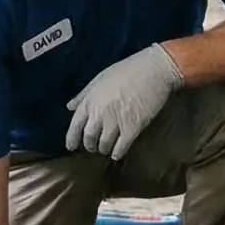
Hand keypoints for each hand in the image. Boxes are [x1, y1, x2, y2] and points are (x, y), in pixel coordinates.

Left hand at [64, 43, 183, 160]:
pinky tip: (117, 154)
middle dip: (90, 145)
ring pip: (104, 144)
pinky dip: (117, 153)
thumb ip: (84, 94)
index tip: (70, 147)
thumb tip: (70, 107)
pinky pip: (121, 147)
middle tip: (93, 147)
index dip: (71, 138)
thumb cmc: (127, 70)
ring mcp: (116, 121)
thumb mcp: (100, 78)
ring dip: (104, 149)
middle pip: (89, 137)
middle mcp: (100, 113)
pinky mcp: (132, 128)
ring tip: (106, 149)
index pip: (75, 125)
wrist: (154, 70)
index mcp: (90, 100)